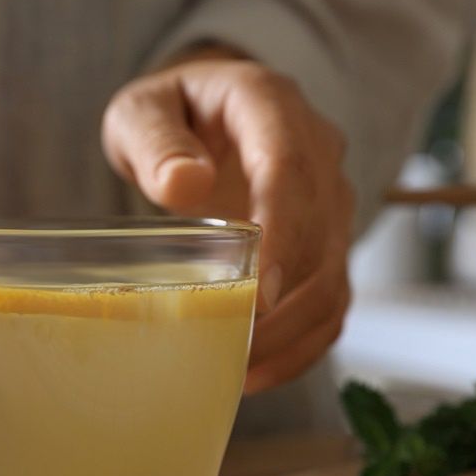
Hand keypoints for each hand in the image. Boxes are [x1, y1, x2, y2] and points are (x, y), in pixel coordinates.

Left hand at [102, 54, 353, 392]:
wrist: (205, 113)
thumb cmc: (171, 113)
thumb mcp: (141, 112)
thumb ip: (155, 141)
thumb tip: (184, 184)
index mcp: (270, 104)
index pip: (289, 169)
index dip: (281, 234)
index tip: (259, 294)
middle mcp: (317, 149)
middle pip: (319, 231)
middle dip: (282, 300)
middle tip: (232, 346)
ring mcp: (330, 197)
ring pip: (333, 274)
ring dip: (293, 331)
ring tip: (238, 368)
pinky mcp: (328, 239)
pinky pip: (332, 298)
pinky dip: (303, 342)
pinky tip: (258, 371)